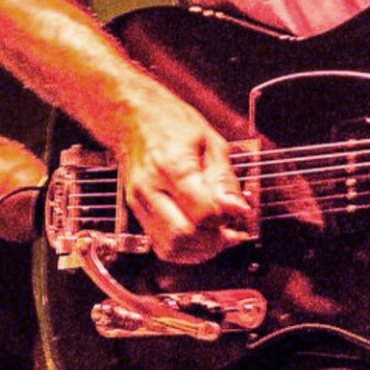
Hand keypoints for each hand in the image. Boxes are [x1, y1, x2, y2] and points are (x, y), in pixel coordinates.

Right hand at [112, 90, 254, 265]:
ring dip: (198, 250)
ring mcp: (139, 202)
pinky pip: (160, 245)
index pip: (203, 212)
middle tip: (231, 232)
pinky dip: (183, 250)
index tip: (237, 213)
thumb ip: (225, 180)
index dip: (226, 219)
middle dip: (213, 241)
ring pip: (170, 247)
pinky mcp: (136, 211)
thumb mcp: (210, 142)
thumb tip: (238, 209)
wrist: (132, 118)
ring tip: (216, 238)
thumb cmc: (170, 123)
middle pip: (183, 235)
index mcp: (172, 166)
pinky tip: (198, 239)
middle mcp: (150, 188)